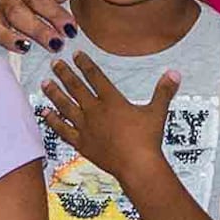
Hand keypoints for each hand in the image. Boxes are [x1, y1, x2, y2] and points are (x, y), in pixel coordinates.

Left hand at [43, 52, 172, 185]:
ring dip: (54, 94)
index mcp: (112, 101)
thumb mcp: (157, 112)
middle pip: (76, 88)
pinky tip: (44, 113)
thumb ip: (164, 91)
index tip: (76, 54)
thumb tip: (174, 73)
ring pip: (65, 106)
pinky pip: (63, 129)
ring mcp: (86, 127)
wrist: (136, 165)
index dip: (85, 64)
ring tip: (44, 83)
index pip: (96, 77)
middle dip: (64, 74)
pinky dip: (52, 121)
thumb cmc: (148, 139)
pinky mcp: (81, 143)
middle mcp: (95, 111)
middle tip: (54, 63)